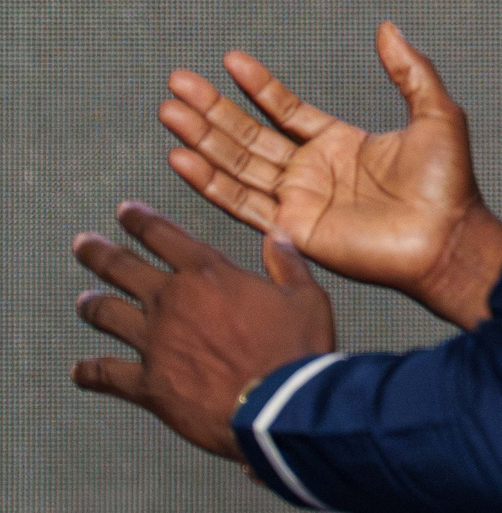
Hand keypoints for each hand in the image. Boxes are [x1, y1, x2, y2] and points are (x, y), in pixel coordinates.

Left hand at [71, 201, 335, 459]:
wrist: (277, 406)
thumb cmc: (295, 350)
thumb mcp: (306, 297)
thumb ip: (287, 265)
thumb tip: (278, 236)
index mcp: (208, 274)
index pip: (165, 235)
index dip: (142, 221)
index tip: (126, 212)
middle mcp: (172, 301)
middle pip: (122, 268)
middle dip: (99, 253)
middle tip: (83, 244)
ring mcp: (154, 343)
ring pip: (107, 315)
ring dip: (92, 305)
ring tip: (83, 301)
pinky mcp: (147, 383)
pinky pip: (106, 375)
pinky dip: (89, 372)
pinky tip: (79, 371)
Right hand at [160, 22, 501, 328]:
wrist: (448, 237)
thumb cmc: (449, 183)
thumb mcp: (435, 113)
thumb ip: (409, 70)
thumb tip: (387, 28)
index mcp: (339, 144)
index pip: (285, 110)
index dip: (258, 86)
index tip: (229, 60)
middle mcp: (311, 172)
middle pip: (249, 135)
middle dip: (212, 109)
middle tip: (177, 82)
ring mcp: (298, 201)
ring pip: (237, 164)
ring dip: (202, 140)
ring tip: (169, 111)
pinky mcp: (290, 229)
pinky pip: (240, 202)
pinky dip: (209, 182)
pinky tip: (182, 158)